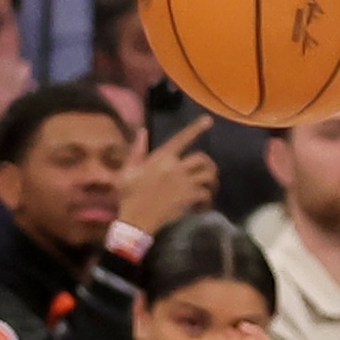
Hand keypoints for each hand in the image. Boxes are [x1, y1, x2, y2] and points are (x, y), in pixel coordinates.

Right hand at [116, 114, 216, 233]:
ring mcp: (184, 182)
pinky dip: (207, 198)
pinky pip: (205, 193)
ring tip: (209, 184)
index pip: (181, 139)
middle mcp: (175, 167)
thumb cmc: (129, 194)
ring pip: (208, 175)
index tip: (209, 120)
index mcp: (161, 157)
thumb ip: (136, 151)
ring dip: (212, 179)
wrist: (136, 219)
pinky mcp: (188, 197)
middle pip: (202, 158)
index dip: (196, 128)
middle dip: (208, 163)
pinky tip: (203, 202)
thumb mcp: (127, 171)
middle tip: (207, 170)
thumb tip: (142, 132)